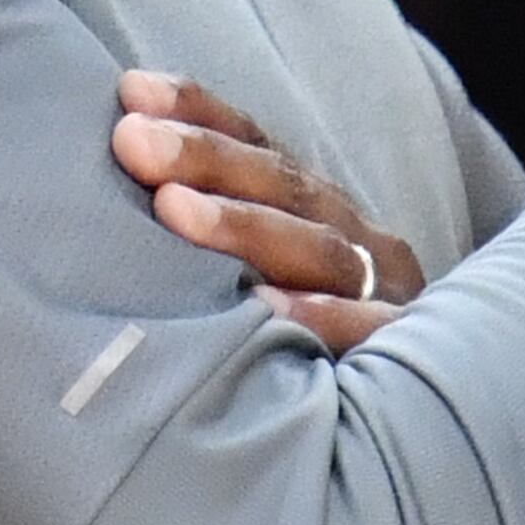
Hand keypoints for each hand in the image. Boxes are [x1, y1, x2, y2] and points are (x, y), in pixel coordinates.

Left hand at [110, 69, 423, 353]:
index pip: (257, 146)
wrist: (410, 432)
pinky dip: (319, 316)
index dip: (197, 113)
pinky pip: (365, 330)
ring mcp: (383, 293)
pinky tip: (264, 309)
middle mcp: (355, 239)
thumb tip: (115, 159)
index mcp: (316, 210)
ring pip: (319, 248)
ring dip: (244, 226)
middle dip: (204, 158)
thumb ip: (197, 224)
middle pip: (282, 186)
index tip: (130, 92)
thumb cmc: (280, 344)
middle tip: (133, 142)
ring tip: (174, 210)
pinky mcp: (398, 352)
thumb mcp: (252, 274)